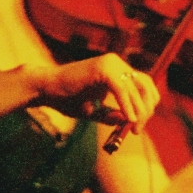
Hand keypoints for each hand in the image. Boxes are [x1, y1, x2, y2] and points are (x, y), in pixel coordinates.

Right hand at [31, 53, 158, 132]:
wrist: (46, 88)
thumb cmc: (66, 98)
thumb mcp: (94, 110)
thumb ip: (110, 115)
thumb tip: (128, 120)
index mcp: (116, 69)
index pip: (144, 85)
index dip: (146, 105)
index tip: (138, 125)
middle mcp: (116, 63)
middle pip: (144, 86)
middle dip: (145, 110)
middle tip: (137, 130)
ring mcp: (110, 63)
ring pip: (135, 89)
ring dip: (139, 111)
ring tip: (133, 127)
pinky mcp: (103, 68)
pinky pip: (121, 90)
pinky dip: (127, 105)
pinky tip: (128, 119)